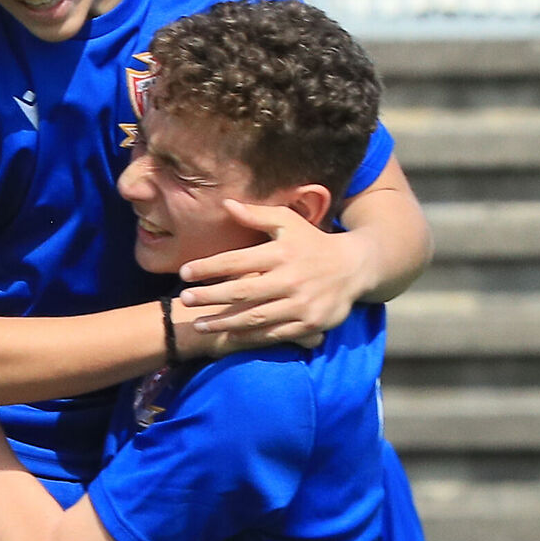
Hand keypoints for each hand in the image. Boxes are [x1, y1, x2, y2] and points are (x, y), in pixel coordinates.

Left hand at [175, 201, 369, 348]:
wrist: (355, 267)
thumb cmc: (314, 243)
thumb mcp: (290, 222)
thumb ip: (258, 215)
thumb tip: (226, 204)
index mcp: (281, 252)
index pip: (237, 260)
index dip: (208, 267)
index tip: (184, 272)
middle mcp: (290, 279)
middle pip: (242, 291)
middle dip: (210, 297)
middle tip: (184, 299)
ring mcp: (300, 304)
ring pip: (255, 317)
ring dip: (224, 322)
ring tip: (199, 324)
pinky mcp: (308, 323)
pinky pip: (274, 333)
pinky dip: (250, 336)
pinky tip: (229, 335)